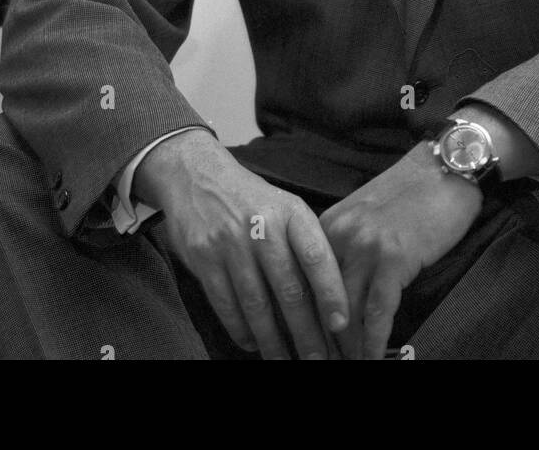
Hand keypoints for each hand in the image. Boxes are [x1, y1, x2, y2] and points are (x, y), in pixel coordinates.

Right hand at [135, 130, 348, 358]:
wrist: (197, 176)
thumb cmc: (253, 201)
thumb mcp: (286, 208)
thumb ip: (307, 246)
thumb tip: (332, 300)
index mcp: (290, 212)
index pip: (316, 257)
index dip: (331, 293)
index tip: (341, 325)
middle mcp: (261, 226)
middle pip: (289, 290)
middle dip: (306, 332)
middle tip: (319, 359)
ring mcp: (230, 243)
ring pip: (257, 305)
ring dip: (273, 341)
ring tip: (285, 361)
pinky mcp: (203, 258)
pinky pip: (226, 305)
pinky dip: (241, 330)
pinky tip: (252, 343)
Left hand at [318, 142, 482, 359]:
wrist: (444, 167)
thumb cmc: (409, 194)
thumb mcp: (364, 214)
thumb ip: (346, 245)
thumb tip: (337, 290)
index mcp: (327, 226)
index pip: (306, 281)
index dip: (303, 317)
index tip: (303, 342)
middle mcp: (340, 236)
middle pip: (322, 301)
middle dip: (322, 339)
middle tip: (319, 362)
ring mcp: (366, 247)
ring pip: (347, 311)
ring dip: (346, 347)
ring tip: (345, 366)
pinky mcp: (395, 258)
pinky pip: (378, 311)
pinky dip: (374, 340)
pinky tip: (372, 358)